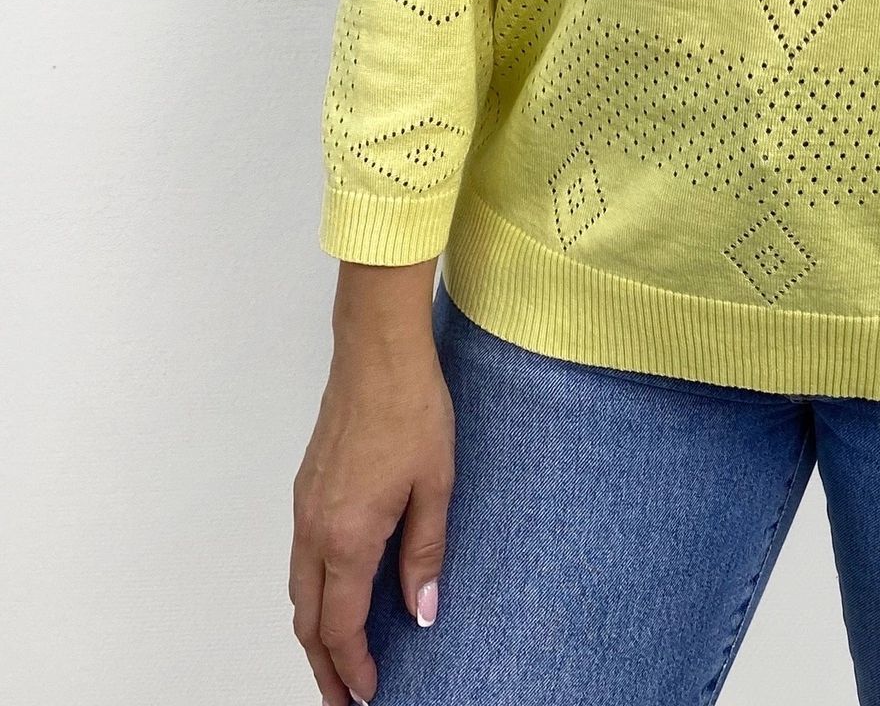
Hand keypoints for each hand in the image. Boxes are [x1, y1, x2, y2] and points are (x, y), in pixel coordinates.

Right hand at [290, 259, 451, 704]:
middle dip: (324, 666)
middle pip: (309, 619)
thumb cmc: (412, 410)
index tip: (369, 693)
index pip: (341, 626)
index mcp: (347, 537)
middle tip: (345, 697)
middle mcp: (315, 528)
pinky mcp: (306, 487)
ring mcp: (305, 507)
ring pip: (299, 590)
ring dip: (315, 631)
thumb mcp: (435, 487)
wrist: (378, 353)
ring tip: (338, 657)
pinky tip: (336, 593)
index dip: (353, 668)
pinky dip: (312, 592)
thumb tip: (421, 613)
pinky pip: (300, 558)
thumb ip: (425, 555)